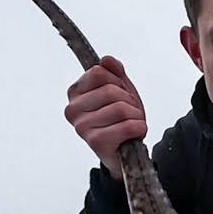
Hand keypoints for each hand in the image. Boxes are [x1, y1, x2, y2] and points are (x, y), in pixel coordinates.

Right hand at [64, 55, 146, 180]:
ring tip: (131, 123)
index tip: (119, 93)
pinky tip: (134, 134)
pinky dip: (139, 128)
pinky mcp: (96, 142)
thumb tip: (107, 60)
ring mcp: (82, 127)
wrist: (124, 153)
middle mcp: (73, 110)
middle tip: (128, 112)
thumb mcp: (120, 90)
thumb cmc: (120, 120)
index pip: (98, 72)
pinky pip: (127, 126)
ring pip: (121, 108)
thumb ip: (115, 72)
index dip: (117, 81)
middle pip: (110, 90)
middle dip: (129, 100)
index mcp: (75, 93)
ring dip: (136, 115)